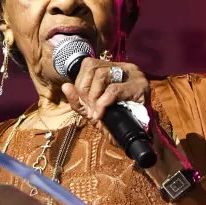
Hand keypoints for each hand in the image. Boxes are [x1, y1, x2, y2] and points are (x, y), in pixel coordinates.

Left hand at [61, 58, 186, 180]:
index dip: (80, 84)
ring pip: (101, 75)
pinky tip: (100, 115)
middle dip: (85, 90)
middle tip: (89, 109)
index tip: (84, 103)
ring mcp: (134, 75)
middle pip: (92, 67)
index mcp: (114, 69)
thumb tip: (66, 86)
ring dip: (93, 96)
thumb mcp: (93, 111)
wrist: (137, 139)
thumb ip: (78, 100)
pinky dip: (102, 103)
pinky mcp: (140, 87)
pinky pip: (113, 90)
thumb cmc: (116, 123)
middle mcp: (125, 67)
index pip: (89, 64)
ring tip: (97, 112)